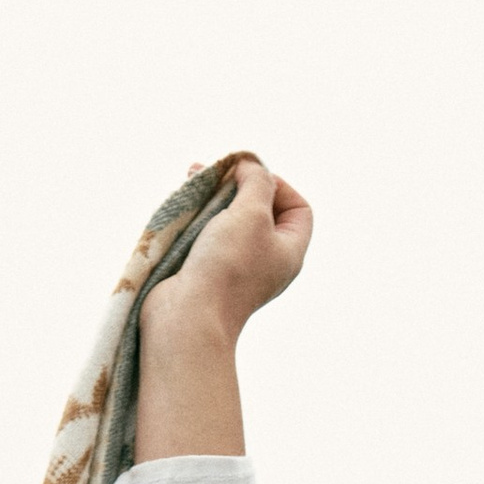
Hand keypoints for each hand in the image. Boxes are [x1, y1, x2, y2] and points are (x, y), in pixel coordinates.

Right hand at [148, 154, 311, 347]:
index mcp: (289, 252)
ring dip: (215, 195)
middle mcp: (267, 261)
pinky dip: (199, 214)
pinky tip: (184, 200)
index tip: (250, 179)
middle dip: (241, 184)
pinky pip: (210, 234)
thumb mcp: (252, 212)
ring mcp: (237, 267)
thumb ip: (257, 182)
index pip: (299, 209)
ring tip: (194, 175)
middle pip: (263, 210)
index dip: (279, 185)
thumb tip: (249, 167)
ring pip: (231, 220)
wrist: (189, 317)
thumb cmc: (227, 266)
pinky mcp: (209, 270)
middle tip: (218, 171)